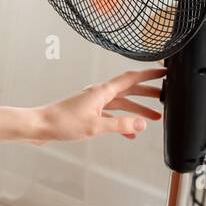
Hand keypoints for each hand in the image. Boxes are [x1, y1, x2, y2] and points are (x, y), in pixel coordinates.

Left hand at [29, 67, 166, 143]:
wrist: (40, 126)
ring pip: (122, 104)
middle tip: (165, 97)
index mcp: (102, 92)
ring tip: (155, 118)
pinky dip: (122, 123)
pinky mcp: (88, 114)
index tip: (164, 72)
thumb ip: (121, 125)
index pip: (131, 78)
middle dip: (148, 94)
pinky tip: (130, 133)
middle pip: (129, 91)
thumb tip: (143, 124)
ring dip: (138, 111)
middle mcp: (99, 95)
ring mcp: (93, 104)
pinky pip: (111, 116)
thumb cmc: (62, 123)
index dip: (149, 74)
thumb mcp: (96, 126)